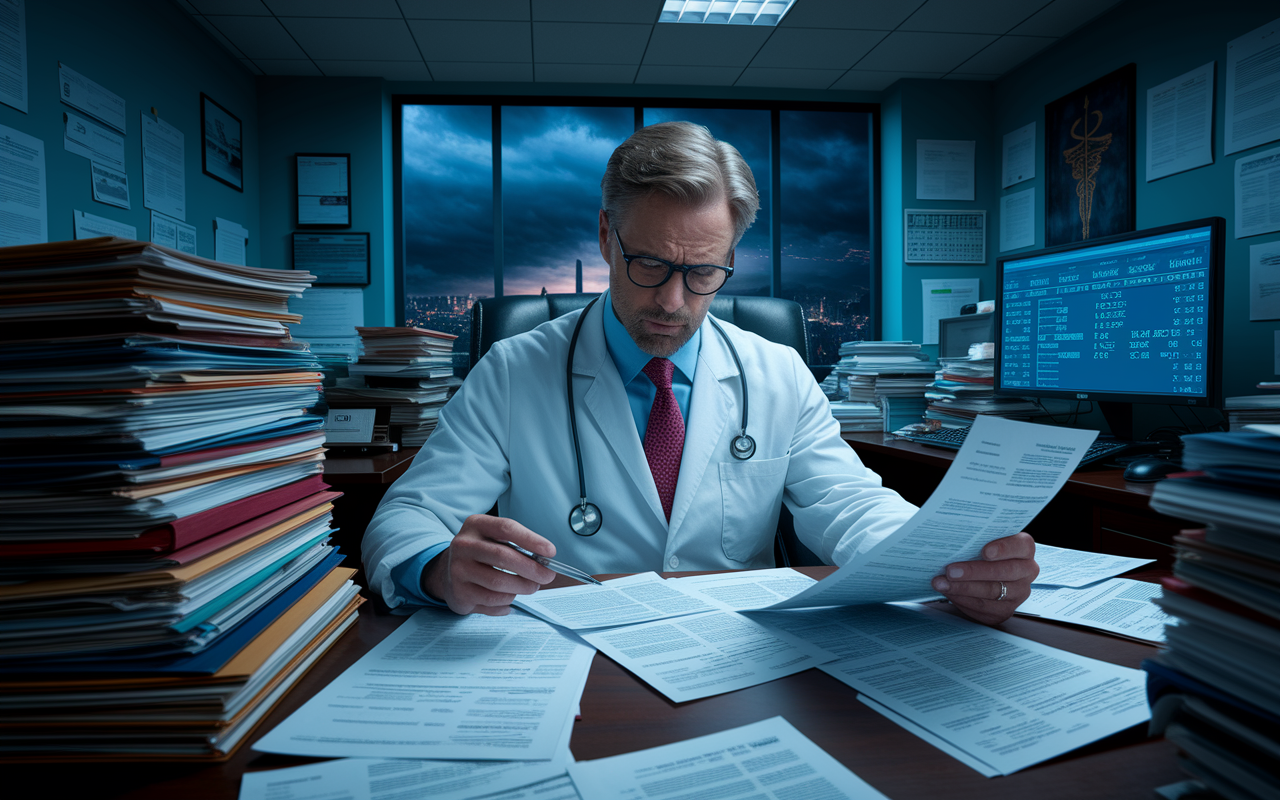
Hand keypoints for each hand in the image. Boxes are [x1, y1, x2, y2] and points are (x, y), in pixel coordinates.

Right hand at [422, 515, 557, 615]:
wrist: (446, 572)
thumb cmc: (480, 554)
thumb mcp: (492, 539)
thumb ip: (516, 545)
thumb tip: (544, 560)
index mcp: (475, 525)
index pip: (506, 528)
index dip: (531, 540)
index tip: (550, 551)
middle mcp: (463, 545)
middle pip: (503, 557)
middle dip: (531, 569)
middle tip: (547, 576)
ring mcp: (458, 570)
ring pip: (498, 583)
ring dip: (522, 587)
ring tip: (531, 587)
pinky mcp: (458, 593)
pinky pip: (492, 601)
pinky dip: (507, 601)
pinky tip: (511, 598)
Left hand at [931, 532, 1038, 625]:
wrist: (981, 576)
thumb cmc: (979, 552)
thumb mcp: (981, 541)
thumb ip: (975, 539)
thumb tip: (951, 539)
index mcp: (1024, 549)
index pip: (1022, 546)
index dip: (1004, 548)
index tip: (985, 551)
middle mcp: (1026, 571)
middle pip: (1005, 571)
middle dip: (974, 572)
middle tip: (951, 571)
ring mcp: (1018, 593)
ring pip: (992, 592)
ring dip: (963, 588)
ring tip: (942, 583)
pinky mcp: (1005, 610)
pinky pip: (984, 608)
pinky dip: (963, 600)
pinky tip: (949, 593)